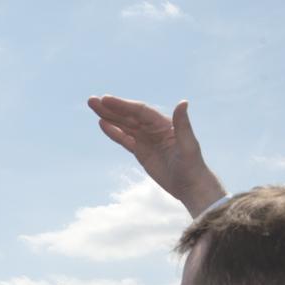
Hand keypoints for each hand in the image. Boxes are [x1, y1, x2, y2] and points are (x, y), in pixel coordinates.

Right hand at [87, 94, 226, 217]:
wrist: (190, 185)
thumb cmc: (192, 165)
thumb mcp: (188, 145)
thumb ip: (182, 124)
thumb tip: (183, 102)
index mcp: (164, 123)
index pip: (139, 111)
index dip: (122, 105)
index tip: (106, 99)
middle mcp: (153, 128)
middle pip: (128, 115)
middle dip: (110, 108)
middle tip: (92, 100)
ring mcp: (146, 139)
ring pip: (124, 125)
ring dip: (109, 117)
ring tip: (93, 107)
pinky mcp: (141, 152)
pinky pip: (124, 139)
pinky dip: (114, 132)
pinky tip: (102, 124)